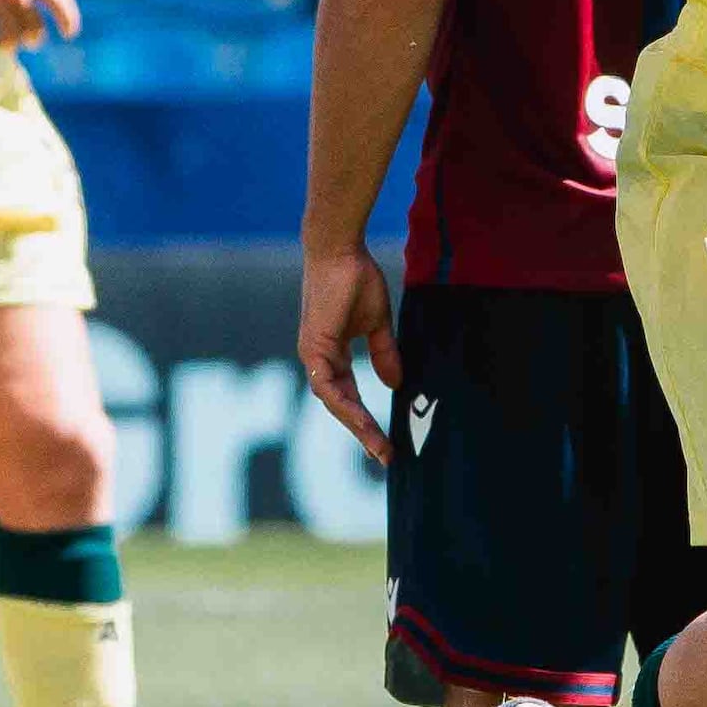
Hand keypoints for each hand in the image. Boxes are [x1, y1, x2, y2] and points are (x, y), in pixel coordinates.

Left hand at [294, 244, 397, 467]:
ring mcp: (312, 354)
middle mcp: (318, 359)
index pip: (348, 396)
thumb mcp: (377, 323)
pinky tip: (360, 420)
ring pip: (332, 401)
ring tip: (377, 445)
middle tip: (384, 456)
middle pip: (339, 406)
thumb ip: (383, 353)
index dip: (365, 419)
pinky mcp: (314, 346)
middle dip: (362, 432)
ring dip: (355, 425)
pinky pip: (327, 385)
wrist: (341, 249)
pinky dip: (344, 404)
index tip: (385, 443)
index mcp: (330, 354)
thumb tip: (394, 384)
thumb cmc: (356, 278)